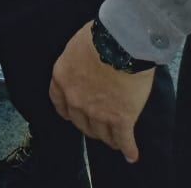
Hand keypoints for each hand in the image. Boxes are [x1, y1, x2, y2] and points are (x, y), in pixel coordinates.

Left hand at [49, 22, 154, 163]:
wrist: (121, 44)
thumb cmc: (100, 36)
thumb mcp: (77, 46)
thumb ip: (77, 62)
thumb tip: (87, 66)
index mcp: (62, 78)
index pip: (59, 102)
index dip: (67, 110)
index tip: (72, 114)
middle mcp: (75, 99)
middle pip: (80, 122)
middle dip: (89, 124)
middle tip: (98, 125)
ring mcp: (97, 112)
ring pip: (101, 134)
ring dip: (108, 137)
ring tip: (114, 139)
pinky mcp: (120, 119)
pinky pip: (123, 140)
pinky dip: (127, 149)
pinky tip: (130, 155)